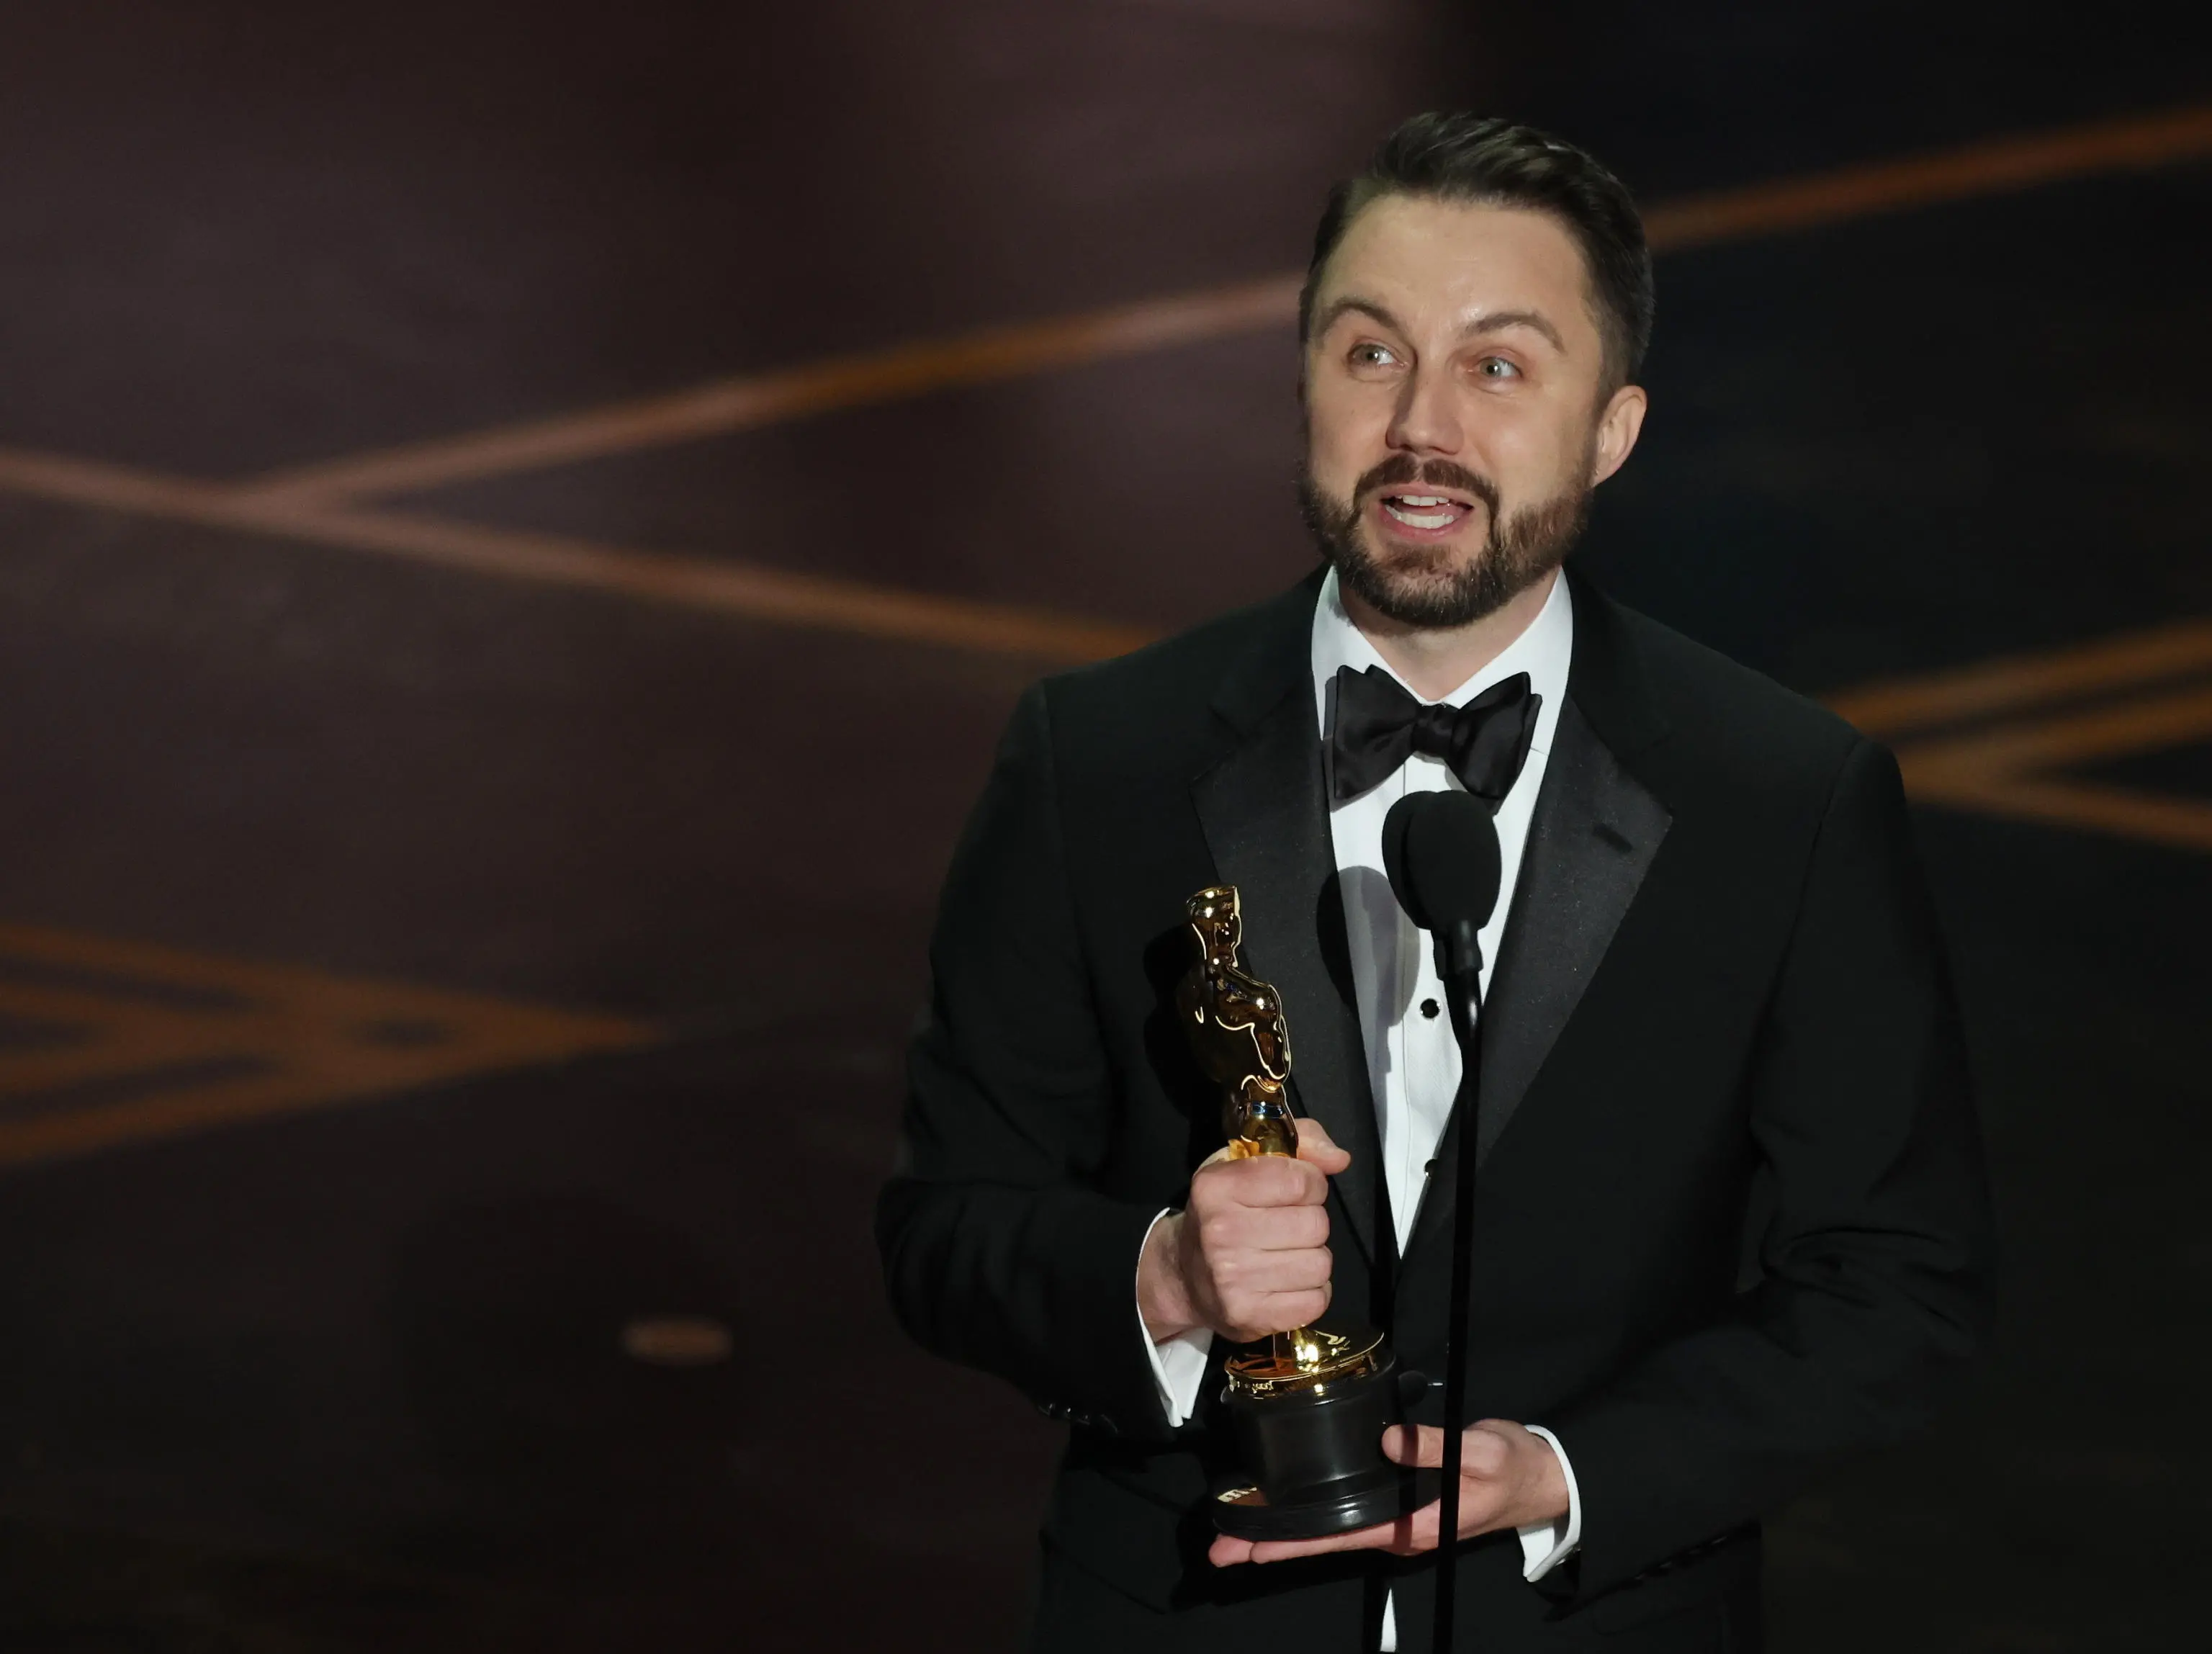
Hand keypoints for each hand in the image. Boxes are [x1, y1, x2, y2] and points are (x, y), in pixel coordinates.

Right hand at [1137, 1117, 1350, 1343]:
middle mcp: (1221, 1233)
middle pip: (1316, 1224)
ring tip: (1285, 1255)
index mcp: (1217, 1187)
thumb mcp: (1245, 1162)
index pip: (1301, 1180)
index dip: (1311, 1184)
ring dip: (1312, 1258)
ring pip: (1321, 1264)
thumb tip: (1339, 1159)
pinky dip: (1311, 1293)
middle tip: (1286, 1227)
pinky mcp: (1248, 1317)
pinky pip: (1317, 1301)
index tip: (1297, 1191)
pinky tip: (1286, 1283)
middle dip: (1310, 1222)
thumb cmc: (1222, 1211)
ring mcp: (1233, 1280)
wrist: (1182, 1275)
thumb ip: (1300, 1143)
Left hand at [1207, 1420, 1568, 1566]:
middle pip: (1325, 1540)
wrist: (1539, 1477)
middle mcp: (1397, 1529)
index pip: (1341, 1535)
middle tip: (1221, 1548)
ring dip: (1285, 1531)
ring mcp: (1395, 1518)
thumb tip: (1388, 1442)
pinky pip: (1345, 1513)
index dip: (1295, 1539)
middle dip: (1272, 1544)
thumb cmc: (1512, 1470)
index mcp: (1413, 1525)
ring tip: (1237, 1530)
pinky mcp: (1397, 1501)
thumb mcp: (1479, 1455)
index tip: (1252, 1544)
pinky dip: (1311, 1514)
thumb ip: (1433, 1447)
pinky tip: (1287, 1507)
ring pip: (1330, 1530)